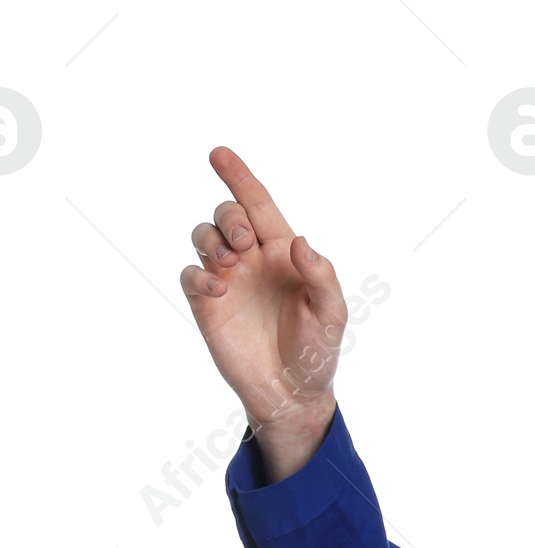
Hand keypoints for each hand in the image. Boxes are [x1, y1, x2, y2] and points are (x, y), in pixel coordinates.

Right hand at [179, 147, 345, 479]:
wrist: (292, 394)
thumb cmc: (316, 351)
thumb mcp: (331, 313)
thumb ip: (321, 276)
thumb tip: (299, 243)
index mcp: (281, 252)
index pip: (257, 204)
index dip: (239, 176)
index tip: (219, 153)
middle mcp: (251, 260)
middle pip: (228, 215)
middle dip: (230, 219)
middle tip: (243, 245)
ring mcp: (227, 280)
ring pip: (204, 236)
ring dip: (212, 239)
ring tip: (229, 265)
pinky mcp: (208, 305)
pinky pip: (190, 274)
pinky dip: (198, 274)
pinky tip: (218, 288)